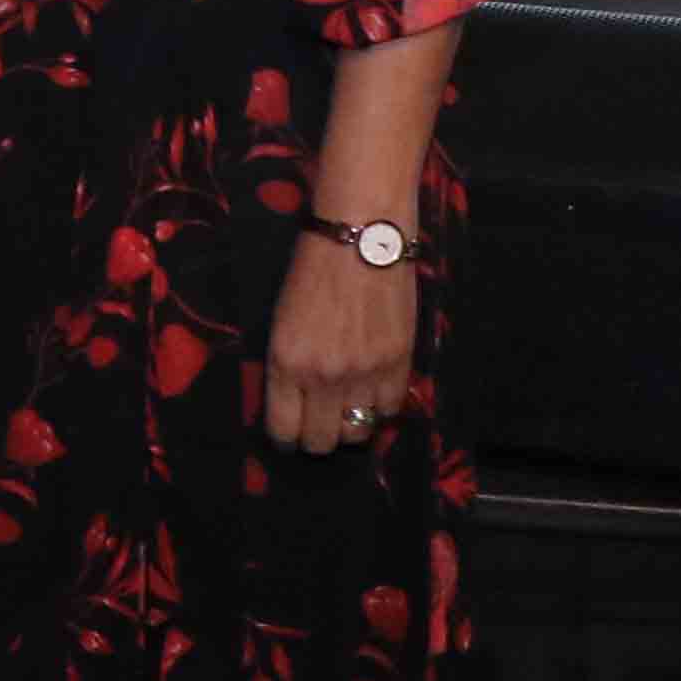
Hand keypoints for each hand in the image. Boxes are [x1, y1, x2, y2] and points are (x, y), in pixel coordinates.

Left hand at [263, 232, 420, 455]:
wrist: (362, 238)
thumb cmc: (312, 271)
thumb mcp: (281, 322)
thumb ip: (287, 365)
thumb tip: (292, 402)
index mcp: (286, 363)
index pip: (283, 430)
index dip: (285, 437)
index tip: (288, 431)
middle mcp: (325, 377)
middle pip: (322, 441)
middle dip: (316, 438)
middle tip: (317, 423)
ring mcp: (366, 373)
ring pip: (358, 431)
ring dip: (350, 424)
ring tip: (346, 407)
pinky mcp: (399, 363)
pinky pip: (390, 409)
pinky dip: (380, 406)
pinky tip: (372, 390)